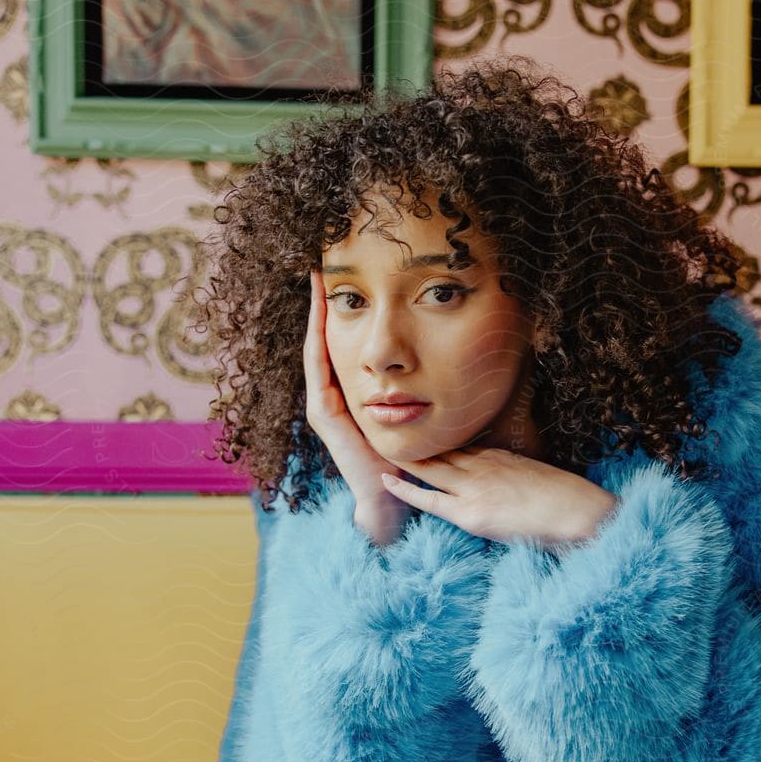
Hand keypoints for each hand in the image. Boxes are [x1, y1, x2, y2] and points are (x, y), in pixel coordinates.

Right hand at [303, 269, 411, 541]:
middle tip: (320, 265)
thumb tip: (444, 355)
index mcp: (349, 393)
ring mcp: (323, 403)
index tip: (343, 277)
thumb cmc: (407, 457)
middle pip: (323, 338)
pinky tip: (320, 312)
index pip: (341, 342)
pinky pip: (318, 364)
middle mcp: (331, 394)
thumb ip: (418, 385)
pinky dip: (317, 336)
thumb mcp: (413, 410)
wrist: (391, 496)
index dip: (340, 311)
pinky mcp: (324, 413)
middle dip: (322, 303)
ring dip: (315, 313)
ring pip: (317, 346)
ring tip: (317, 279)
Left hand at [379, 447, 618, 549]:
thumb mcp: (540, 480)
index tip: (412, 431)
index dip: (432, 440)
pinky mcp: (472, 513)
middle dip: (409, 442)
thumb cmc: (571, 503)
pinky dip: (406, 489)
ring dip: (401, 458)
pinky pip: (430, 499)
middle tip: (380, 428)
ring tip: (373, 446)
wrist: (582, 513)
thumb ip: (519, 478)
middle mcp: (483, 466)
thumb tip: (512, 486)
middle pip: (437, 450)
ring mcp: (475, 488)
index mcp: (500, 457)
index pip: (457, 446)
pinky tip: (385, 480)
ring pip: (429, 468)